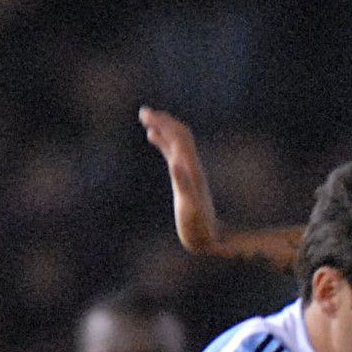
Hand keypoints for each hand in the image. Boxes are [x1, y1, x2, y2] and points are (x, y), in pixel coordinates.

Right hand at [139, 106, 221, 252]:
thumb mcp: (190, 206)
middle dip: (163, 121)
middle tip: (143, 112)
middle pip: (179, 135)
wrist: (208, 239)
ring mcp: (188, 171)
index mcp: (191, 169)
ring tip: (145, 117)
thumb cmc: (198, 226)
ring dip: (162, 127)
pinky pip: (172, 153)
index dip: (165, 124)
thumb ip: (183, 183)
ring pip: (175, 142)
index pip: (179, 138)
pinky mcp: (183, 178)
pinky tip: (151, 136)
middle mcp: (191, 167)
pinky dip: (162, 141)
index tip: (147, 115)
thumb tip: (175, 162)